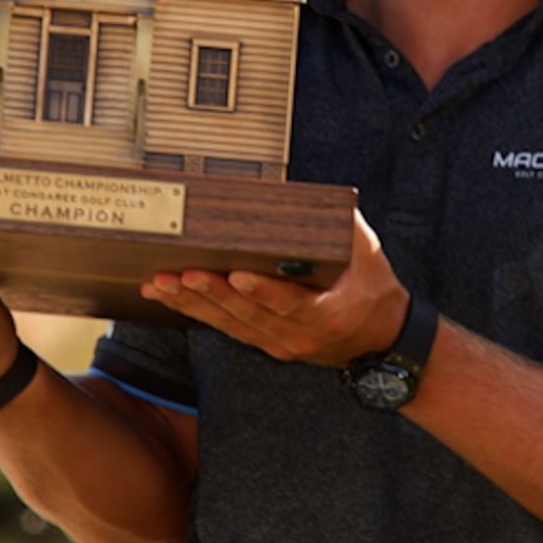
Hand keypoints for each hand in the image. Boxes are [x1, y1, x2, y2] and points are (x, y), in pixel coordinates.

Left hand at [141, 212, 409, 366]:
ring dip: (194, 304)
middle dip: (213, 294)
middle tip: (183, 273)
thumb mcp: (368, 253)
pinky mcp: (266, 343)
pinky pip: (226, 328)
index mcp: (328, 313)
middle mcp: (300, 335)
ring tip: (162, 283)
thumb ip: (343, 226)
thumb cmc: (372, 287)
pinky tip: (168, 295)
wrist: (380, 339)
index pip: (291, 303)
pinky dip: (195, 311)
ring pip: (230, 324)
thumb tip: (316, 197)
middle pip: (249, 315)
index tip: (237, 275)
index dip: (263, 292)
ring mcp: (281, 344)